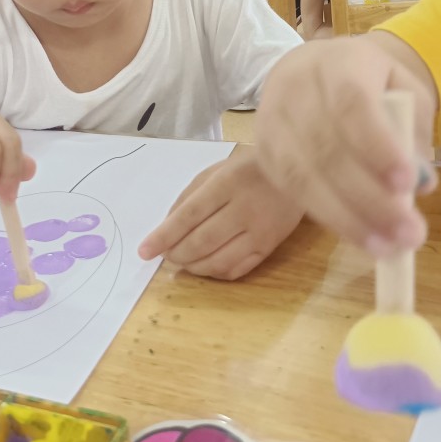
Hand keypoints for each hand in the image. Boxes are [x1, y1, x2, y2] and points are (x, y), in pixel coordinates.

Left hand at [137, 150, 303, 279]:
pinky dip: (215, 272)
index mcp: (226, 184)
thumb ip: (189, 197)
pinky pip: (237, 269)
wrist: (296, 172)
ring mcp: (260, 231)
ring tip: (182, 261)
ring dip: (193, 266)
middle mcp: (244, 209)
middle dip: (176, 253)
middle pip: (202, 241)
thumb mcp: (215, 171)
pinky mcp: (270, 247)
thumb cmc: (247, 169)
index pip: (188, 216)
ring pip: (218, 261)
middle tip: (164, 255)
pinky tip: (205, 266)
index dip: (164, 235)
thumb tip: (166, 228)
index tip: (144, 250)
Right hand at [254, 36, 437, 254]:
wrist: (310, 69)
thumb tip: (421, 183)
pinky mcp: (263, 154)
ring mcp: (271, 122)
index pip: (351, 104)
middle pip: (326, 149)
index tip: (408, 184)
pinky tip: (361, 237)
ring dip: (348, 219)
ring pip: (304, 177)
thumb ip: (414, 128)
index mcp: (336, 64)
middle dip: (370, 199)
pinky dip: (329, 219)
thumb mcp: (401, 87)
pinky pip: (293, 192)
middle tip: (410, 234)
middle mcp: (295, 90)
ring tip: (388, 248)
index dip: (377, 145)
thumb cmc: (366, 80)